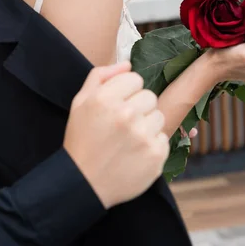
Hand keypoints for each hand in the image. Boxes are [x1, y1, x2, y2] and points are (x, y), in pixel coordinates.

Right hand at [64, 62, 168, 208]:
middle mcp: (126, 115)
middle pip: (149, 95)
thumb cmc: (82, 139)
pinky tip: (135, 152)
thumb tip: (127, 63)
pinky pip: (163, 138)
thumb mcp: (80, 103)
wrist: (84, 182)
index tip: (117, 104)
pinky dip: (152, 145)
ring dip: (147, 125)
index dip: (126, 91)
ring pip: (159, 116)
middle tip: (122, 124)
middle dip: (138, 107)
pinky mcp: (156, 155)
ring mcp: (143, 136)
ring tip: (129, 139)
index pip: (134, 78)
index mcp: (106, 99)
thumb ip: (101, 76)